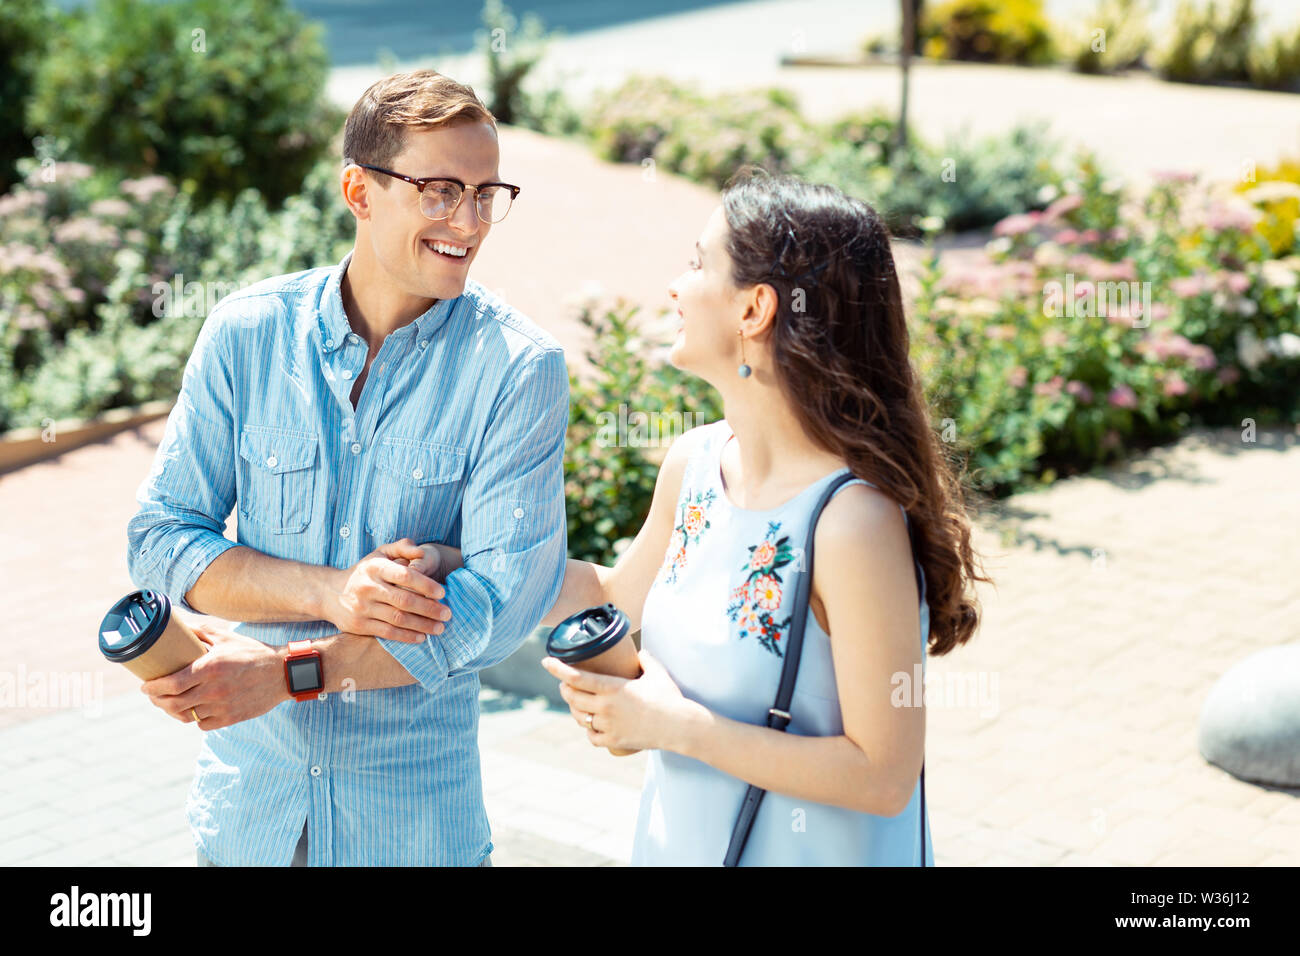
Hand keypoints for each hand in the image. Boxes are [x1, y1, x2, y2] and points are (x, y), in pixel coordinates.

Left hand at [140, 623, 288, 730]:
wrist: (283, 673)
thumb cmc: (253, 652)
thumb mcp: (226, 637)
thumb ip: (200, 633)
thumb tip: (176, 624)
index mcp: (210, 668)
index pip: (171, 683)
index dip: (153, 688)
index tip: (145, 687)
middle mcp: (214, 690)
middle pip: (173, 704)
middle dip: (158, 701)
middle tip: (154, 696)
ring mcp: (222, 706)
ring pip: (186, 716)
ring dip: (174, 711)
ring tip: (170, 704)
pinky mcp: (231, 719)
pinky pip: (202, 724)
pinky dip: (195, 718)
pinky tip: (194, 710)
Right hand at [319, 538, 451, 642]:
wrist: (329, 593)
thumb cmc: (364, 571)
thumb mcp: (380, 553)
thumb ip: (402, 548)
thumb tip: (421, 552)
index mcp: (375, 567)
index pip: (405, 575)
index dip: (426, 585)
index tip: (442, 592)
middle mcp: (368, 587)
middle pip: (404, 600)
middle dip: (429, 608)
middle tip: (448, 614)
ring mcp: (362, 608)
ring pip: (398, 619)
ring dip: (422, 625)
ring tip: (440, 628)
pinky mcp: (359, 625)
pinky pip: (387, 632)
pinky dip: (406, 636)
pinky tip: (422, 637)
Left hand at [540, 650, 695, 753]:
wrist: (680, 726)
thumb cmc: (669, 697)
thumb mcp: (656, 672)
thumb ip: (644, 658)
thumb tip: (638, 652)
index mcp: (613, 688)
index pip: (576, 677)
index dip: (558, 669)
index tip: (546, 662)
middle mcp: (606, 707)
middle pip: (572, 697)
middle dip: (565, 688)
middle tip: (565, 683)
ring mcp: (609, 726)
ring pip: (579, 717)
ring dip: (575, 708)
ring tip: (577, 702)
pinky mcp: (614, 742)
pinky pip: (591, 736)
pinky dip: (589, 729)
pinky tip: (592, 724)